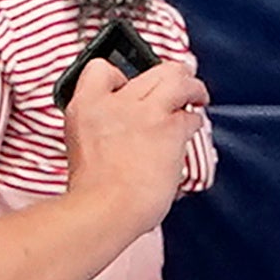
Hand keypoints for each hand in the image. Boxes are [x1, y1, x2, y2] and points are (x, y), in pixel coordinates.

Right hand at [60, 57, 204, 228]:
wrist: (103, 210)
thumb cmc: (93, 193)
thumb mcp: (81, 147)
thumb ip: (102, 129)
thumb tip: (123, 131)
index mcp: (86, 107)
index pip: (101, 69)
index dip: (119, 75)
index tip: (130, 85)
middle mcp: (116, 102)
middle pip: (152, 70)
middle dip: (172, 74)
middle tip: (182, 82)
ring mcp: (145, 113)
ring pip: (178, 80)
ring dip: (192, 88)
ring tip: (197, 96)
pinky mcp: (169, 130)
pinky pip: (190, 117)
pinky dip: (193, 122)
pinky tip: (191, 129)